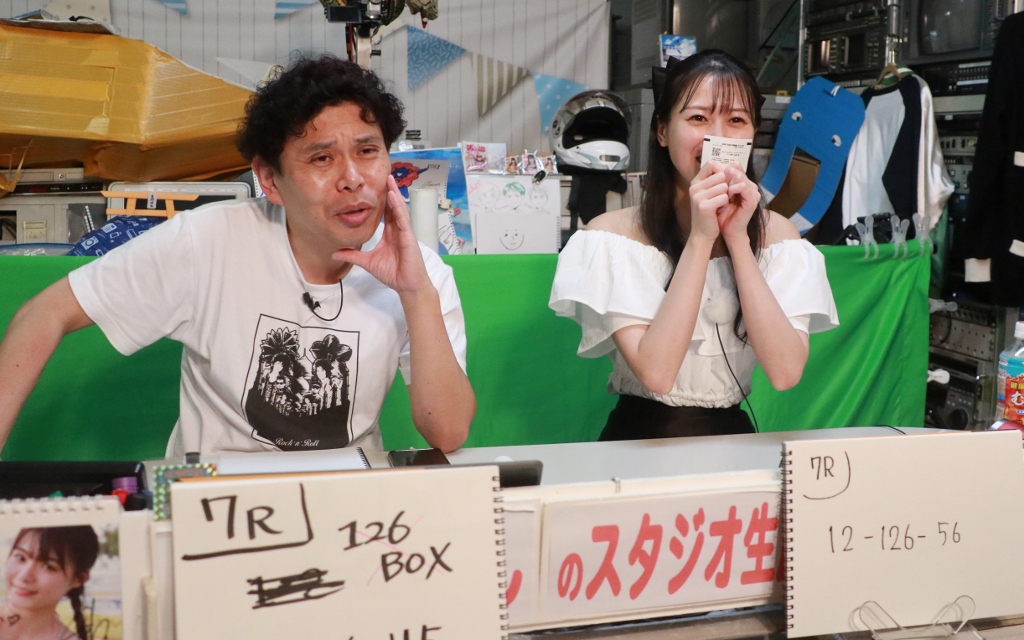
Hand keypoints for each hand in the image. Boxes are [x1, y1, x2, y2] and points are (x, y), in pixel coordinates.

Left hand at [333, 174, 431, 294]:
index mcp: (390, 233)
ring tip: (389, 179)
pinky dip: (398, 207)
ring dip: (395, 193)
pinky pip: (403, 219)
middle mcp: (398, 229)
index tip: (374, 186)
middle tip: (384, 174)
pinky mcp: (409, 237)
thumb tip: (335, 252)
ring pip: (399, 208)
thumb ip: (352, 255)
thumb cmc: (392, 273)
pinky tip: (393, 196)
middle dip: (389, 190)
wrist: (407, 286)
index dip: (381, 199)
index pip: (385, 212)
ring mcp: (405, 232)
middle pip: (393, 206)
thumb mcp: (367, 262)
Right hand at [687, 161, 727, 241]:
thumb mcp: (709, 193)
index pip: (711, 164)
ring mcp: (697, 196)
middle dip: (725, 186)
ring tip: (719, 205)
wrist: (702, 233)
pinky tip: (719, 210)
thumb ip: (715, 179)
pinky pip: (724, 197)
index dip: (721, 171)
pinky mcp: (704, 206)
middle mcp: (694, 187)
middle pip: (720, 175)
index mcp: (695, 182)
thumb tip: (730, 166)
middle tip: (719, 198)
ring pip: (724, 186)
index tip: (723, 183)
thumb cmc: (709, 212)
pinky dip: (725, 204)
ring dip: (726, 196)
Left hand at [716, 164, 761, 245]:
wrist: (727, 230)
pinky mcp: (753, 201)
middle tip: (719, 180)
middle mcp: (749, 186)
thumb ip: (719, 182)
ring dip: (731, 181)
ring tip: (724, 186)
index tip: (714, 176)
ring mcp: (753, 193)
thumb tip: (713, 163)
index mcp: (742, 183)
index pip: (736, 168)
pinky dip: (737, 188)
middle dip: (727, 175)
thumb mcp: (718, 195)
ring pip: (742, 178)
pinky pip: (746, 189)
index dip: (725, 170)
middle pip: (739, 172)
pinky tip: (730, 190)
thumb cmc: (721, 213)